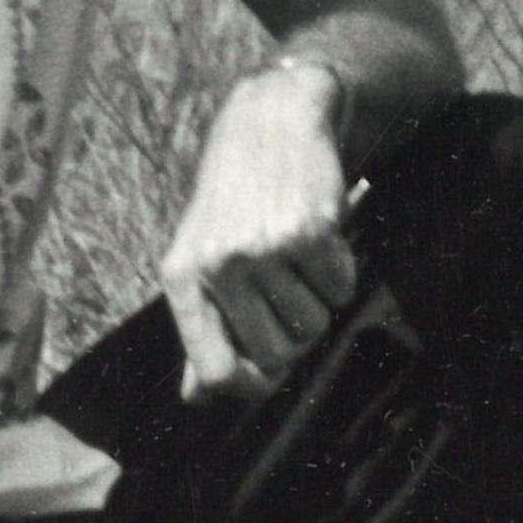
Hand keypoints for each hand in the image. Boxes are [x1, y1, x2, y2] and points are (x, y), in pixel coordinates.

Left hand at [162, 61, 361, 403]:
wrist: (271, 123)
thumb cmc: (236, 202)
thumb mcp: (202, 259)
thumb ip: (203, 328)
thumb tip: (199, 398)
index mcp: (182, 280)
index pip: (214, 373)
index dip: (249, 387)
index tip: (266, 375)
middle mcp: (217, 267)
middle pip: (276, 356)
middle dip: (294, 336)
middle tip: (290, 295)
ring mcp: (263, 250)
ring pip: (314, 326)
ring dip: (319, 301)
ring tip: (301, 259)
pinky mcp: (309, 232)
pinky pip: (341, 289)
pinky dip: (341, 271)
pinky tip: (322, 236)